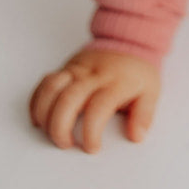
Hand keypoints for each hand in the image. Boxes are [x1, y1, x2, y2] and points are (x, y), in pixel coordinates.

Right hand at [28, 47, 160, 152]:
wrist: (128, 40)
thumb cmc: (137, 72)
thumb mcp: (151, 91)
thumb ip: (144, 115)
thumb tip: (137, 136)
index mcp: (116, 82)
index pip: (99, 107)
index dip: (91, 131)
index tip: (92, 148)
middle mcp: (93, 74)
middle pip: (69, 99)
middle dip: (61, 127)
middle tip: (67, 144)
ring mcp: (77, 69)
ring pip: (51, 88)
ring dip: (45, 115)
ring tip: (50, 133)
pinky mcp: (65, 67)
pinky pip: (44, 83)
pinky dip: (37, 102)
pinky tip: (39, 119)